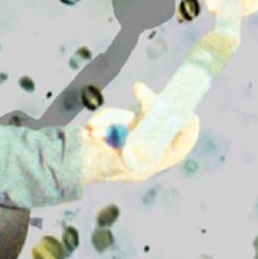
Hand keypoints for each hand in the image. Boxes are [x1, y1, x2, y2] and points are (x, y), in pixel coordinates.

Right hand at [80, 80, 201, 185]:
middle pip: (160, 124)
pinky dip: (104, 118)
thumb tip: (134, 149)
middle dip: (151, 105)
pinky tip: (90, 129)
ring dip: (113, 117)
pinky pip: (118, 114)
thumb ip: (121, 159)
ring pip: (135, 115)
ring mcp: (131, 137)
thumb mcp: (107, 165)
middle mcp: (143, 150)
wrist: (66, 163)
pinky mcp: (119, 127)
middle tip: (140, 90)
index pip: (176, 149)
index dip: (187, 133)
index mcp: (147, 164)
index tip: (190, 115)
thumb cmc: (89, 168)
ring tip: (93, 130)